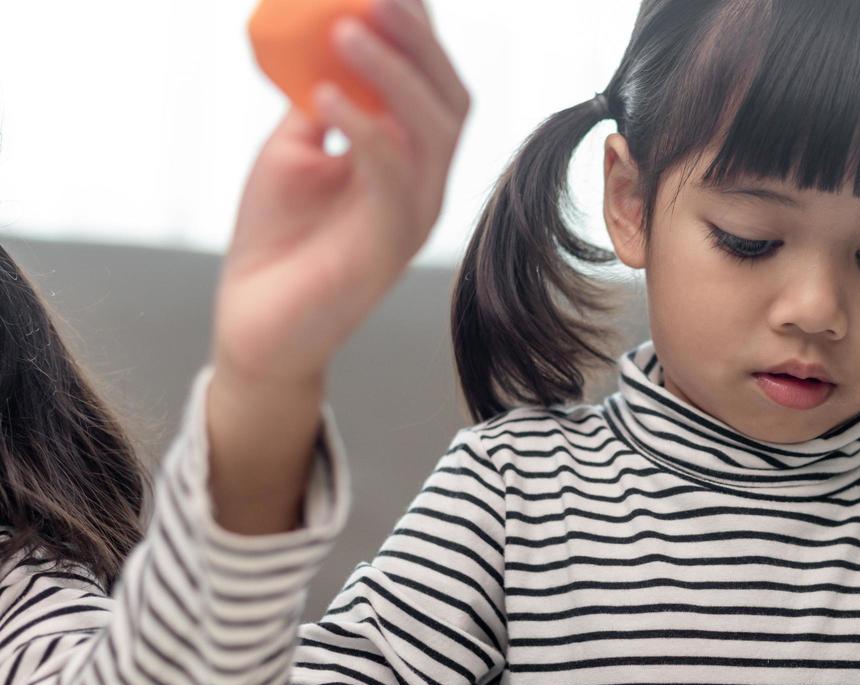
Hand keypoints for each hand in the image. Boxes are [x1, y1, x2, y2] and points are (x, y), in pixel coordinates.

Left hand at [213, 0, 468, 389]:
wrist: (256, 323)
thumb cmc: (277, 239)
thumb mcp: (296, 149)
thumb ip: (321, 100)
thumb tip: (327, 31)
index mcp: (408, 158)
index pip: (433, 83)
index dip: (421, 32)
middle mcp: (424, 183)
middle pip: (448, 99)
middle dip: (417, 40)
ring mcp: (414, 216)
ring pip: (432, 132)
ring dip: (392, 75)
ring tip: (346, 31)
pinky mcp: (390, 246)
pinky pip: (393, 177)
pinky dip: (365, 131)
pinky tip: (328, 99)